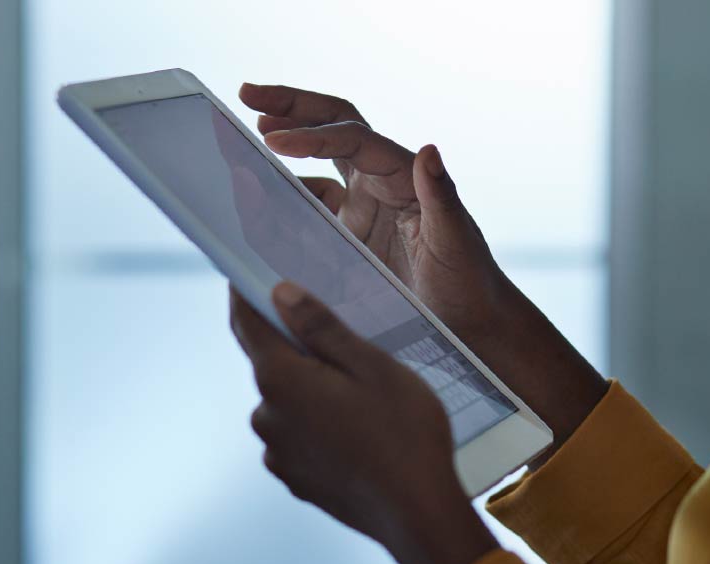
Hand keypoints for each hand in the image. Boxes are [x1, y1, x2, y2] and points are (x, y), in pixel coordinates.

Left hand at [230, 282, 498, 563]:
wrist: (418, 514)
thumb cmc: (405, 434)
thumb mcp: (372, 366)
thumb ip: (322, 328)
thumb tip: (280, 294)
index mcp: (281, 380)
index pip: (246, 323)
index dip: (246, 293)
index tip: (250, 273)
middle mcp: (267, 416)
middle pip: (272, 364)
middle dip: (299, 348)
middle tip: (346, 344)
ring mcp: (279, 453)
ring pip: (289, 404)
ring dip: (314, 393)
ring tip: (365, 400)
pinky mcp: (296, 480)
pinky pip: (300, 438)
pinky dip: (320, 427)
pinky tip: (361, 434)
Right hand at [238, 83, 607, 462]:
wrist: (472, 325)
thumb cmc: (470, 281)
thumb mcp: (456, 240)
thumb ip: (441, 196)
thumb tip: (429, 150)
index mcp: (403, 175)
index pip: (352, 137)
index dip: (311, 133)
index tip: (272, 137)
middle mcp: (379, 185)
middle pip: (330, 127)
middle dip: (291, 107)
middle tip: (247, 93)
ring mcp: (360, 212)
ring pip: (311, 173)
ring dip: (277, 162)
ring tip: (237, 156)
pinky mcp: (347, 243)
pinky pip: (307, 216)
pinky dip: (280, 209)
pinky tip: (253, 210)